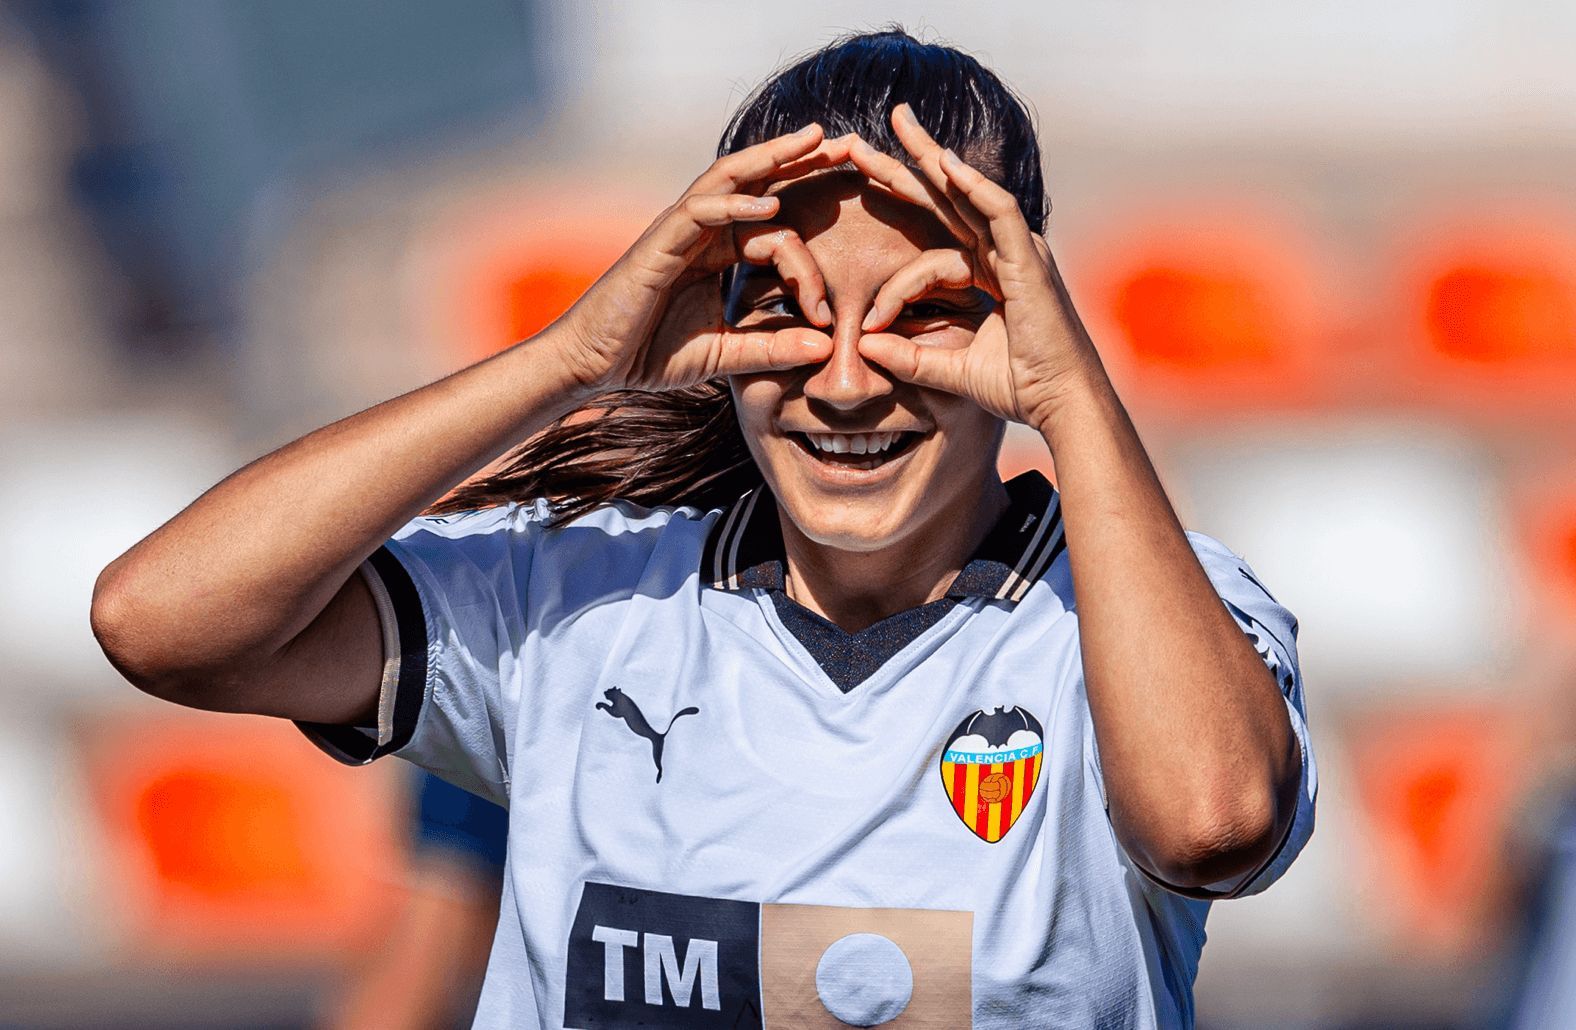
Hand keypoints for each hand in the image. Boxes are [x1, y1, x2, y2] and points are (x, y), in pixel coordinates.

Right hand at [554, 125, 851, 393]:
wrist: (593, 366)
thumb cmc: (649, 356)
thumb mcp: (724, 354)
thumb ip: (771, 348)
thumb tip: (824, 348)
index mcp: (717, 253)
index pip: (773, 227)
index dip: (810, 250)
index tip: (828, 309)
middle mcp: (701, 233)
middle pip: (758, 182)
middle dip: (802, 162)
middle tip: (850, 147)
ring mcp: (678, 232)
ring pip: (730, 180)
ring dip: (774, 158)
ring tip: (815, 141)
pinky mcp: (658, 243)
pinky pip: (698, 210)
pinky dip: (733, 203)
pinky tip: (768, 205)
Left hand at [846, 104, 1101, 431]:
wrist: (1062, 403)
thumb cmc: (1021, 387)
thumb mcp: (952, 371)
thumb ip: (909, 358)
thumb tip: (865, 347)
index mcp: (991, 269)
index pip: (936, 229)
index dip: (899, 227)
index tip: (866, 249)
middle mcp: (1005, 251)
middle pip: (948, 196)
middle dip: (909, 160)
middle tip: (870, 131)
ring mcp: (1019, 251)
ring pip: (968, 192)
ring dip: (930, 158)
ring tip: (896, 124)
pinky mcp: (1028, 262)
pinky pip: (999, 213)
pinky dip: (973, 187)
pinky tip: (943, 163)